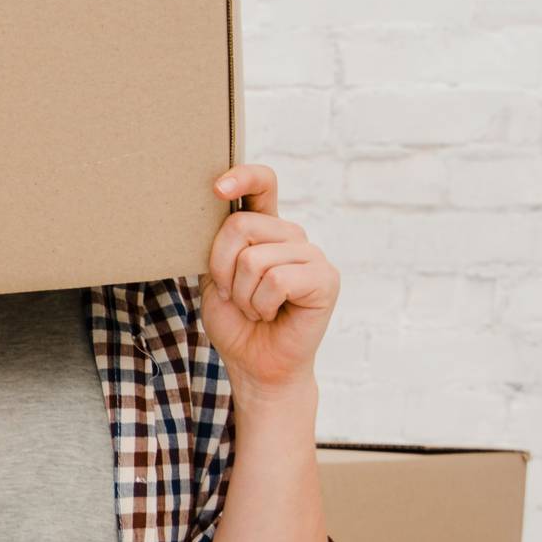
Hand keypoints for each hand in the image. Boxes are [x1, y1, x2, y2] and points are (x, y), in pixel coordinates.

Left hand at [198, 166, 338, 397]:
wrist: (256, 365)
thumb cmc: (236, 322)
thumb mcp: (216, 277)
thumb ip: (220, 245)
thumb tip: (217, 208)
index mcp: (265, 229)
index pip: (262, 185)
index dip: (242, 177)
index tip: (217, 187)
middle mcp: (291, 236)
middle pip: (241, 226)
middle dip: (222, 268)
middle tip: (232, 296)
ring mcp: (311, 255)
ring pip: (255, 259)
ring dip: (242, 294)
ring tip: (255, 309)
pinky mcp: (325, 278)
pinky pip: (277, 279)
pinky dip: (262, 304)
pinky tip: (272, 314)